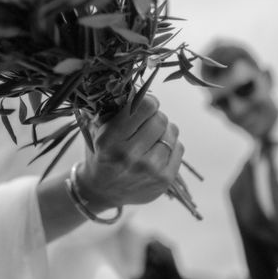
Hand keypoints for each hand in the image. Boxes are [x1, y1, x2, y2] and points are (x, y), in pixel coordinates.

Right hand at [76, 95, 183, 209]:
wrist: (101, 191)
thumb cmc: (101, 154)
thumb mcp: (98, 130)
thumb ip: (117, 109)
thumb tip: (141, 87)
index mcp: (110, 140)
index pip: (145, 106)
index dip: (147, 101)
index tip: (142, 105)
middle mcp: (130, 156)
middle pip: (161, 118)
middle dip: (154, 117)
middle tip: (145, 123)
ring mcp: (149, 170)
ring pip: (172, 132)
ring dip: (163, 131)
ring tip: (150, 138)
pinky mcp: (164, 180)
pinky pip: (179, 148)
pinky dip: (170, 145)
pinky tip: (156, 151)